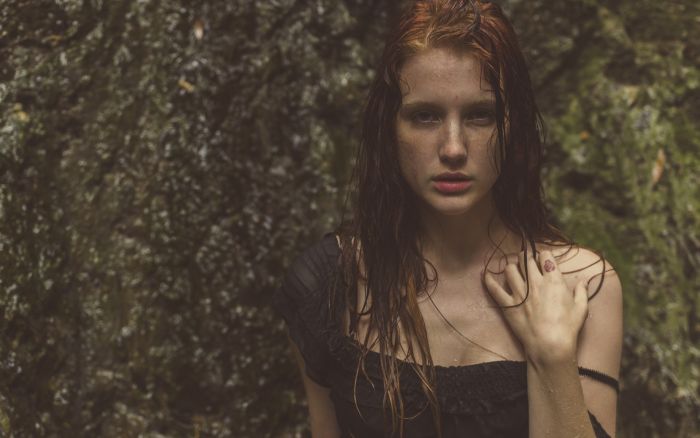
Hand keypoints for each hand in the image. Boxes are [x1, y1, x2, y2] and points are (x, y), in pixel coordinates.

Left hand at [483, 249, 588, 364]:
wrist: (550, 345)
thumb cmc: (567, 328)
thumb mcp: (581, 309)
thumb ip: (581, 292)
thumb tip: (584, 281)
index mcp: (554, 281)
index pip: (545, 256)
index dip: (544, 254)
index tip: (544, 258)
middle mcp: (535, 283)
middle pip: (526, 259)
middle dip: (527, 257)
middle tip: (528, 260)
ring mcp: (519, 293)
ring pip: (510, 269)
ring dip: (512, 265)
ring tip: (514, 267)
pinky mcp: (508, 305)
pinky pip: (494, 289)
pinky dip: (489, 280)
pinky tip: (485, 274)